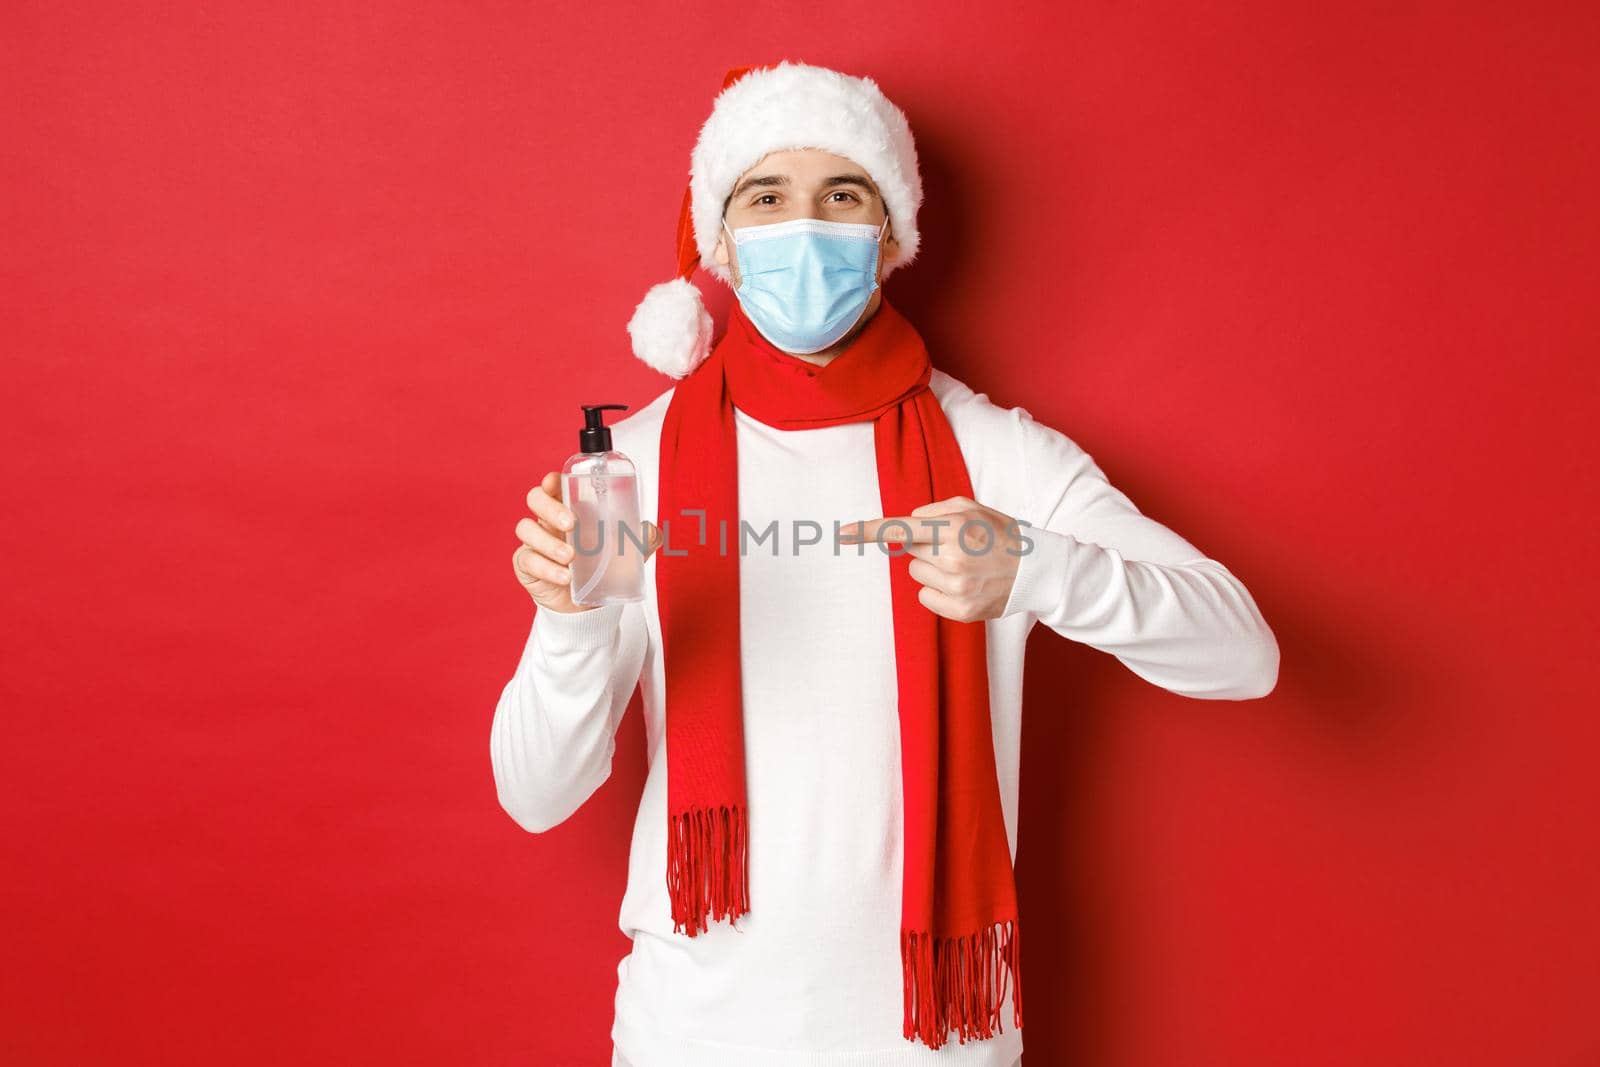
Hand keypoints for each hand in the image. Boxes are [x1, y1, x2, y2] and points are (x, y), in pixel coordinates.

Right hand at [514, 471, 660, 612]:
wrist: (586, 605)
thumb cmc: (601, 567)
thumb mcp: (624, 552)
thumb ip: (639, 539)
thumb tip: (652, 531)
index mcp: (568, 508)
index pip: (553, 486)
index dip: (552, 481)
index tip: (556, 482)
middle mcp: (547, 521)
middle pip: (535, 499)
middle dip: (550, 508)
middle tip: (571, 524)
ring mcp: (534, 542)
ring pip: (526, 528)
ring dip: (548, 541)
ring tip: (571, 557)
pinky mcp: (526, 565)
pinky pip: (527, 560)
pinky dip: (546, 568)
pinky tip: (564, 576)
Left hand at [839, 496, 1027, 622]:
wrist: (1036, 571)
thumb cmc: (1000, 534)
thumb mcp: (971, 507)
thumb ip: (934, 511)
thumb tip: (907, 524)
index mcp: (955, 528)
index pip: (901, 530)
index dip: (868, 532)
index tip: (841, 534)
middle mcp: (953, 559)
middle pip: (910, 552)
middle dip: (927, 547)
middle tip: (958, 546)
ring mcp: (956, 588)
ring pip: (916, 574)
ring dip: (933, 569)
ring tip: (965, 566)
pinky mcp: (960, 611)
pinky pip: (926, 597)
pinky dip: (938, 591)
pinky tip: (964, 585)